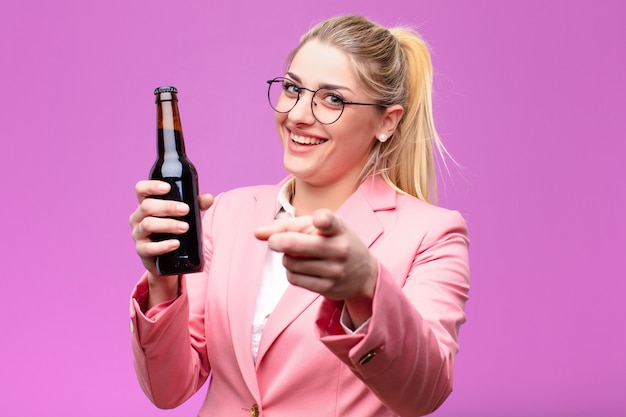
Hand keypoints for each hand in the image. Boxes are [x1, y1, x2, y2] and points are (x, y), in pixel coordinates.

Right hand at [129, 180, 212, 305]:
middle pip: (147, 206)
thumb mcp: (185, 215)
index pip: (141, 189)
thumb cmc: (173, 230)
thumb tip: (210, 198)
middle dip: (168, 207)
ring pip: (147, 224)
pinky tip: (176, 244)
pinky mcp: (142, 251)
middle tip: (186, 210)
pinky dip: (164, 245)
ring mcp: (138, 234)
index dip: (151, 186)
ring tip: (185, 227)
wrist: (168, 259)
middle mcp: (138, 217)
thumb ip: (196, 205)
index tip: (168, 188)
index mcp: (146, 204)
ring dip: (168, 224)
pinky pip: (149, 248)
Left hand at [255, 209, 377, 325]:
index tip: (320, 220)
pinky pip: (294, 279)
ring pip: (291, 263)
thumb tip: (257, 233)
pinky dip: (291, 272)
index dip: (323, 220)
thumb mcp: (318, 227)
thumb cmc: (334, 241)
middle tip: (273, 242)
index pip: (331, 222)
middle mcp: (339, 248)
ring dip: (286, 258)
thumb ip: (288, 226)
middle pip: (295, 245)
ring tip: (297, 256)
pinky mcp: (328, 288)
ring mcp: (334, 270)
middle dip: (277, 241)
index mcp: (337, 228)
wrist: (364, 273)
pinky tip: (301, 268)